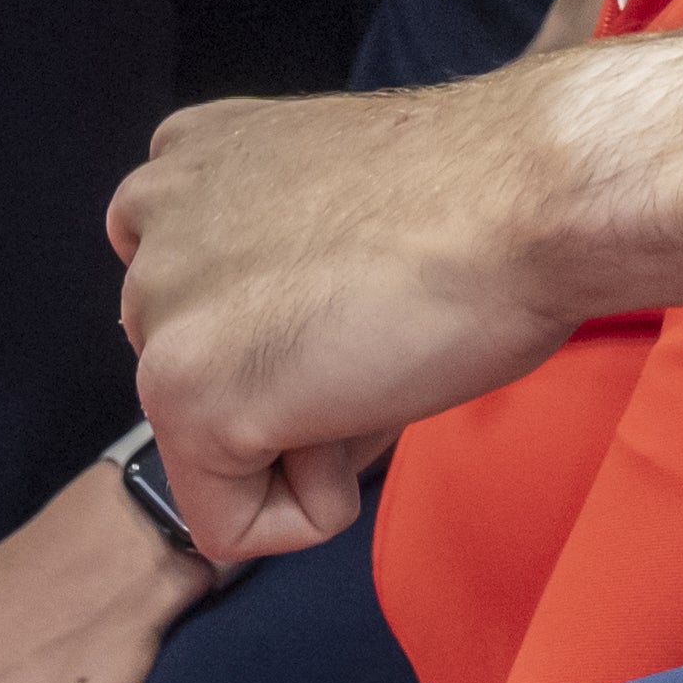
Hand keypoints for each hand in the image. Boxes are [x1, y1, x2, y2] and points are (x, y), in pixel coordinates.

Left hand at [111, 74, 585, 566]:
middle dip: (288, 386)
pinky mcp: (188, 394)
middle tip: (377, 327)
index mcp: (189, 158)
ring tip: (378, 355)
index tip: (355, 292)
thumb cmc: (480, 195)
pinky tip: (369, 408)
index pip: (196, 301)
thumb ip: (271, 255)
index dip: (283, 329)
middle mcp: (152, 217)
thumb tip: (283, 356)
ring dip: (306, 438)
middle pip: (201, 376)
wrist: (530, 197)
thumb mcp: (333, 204)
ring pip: (215, 451)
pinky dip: (312, 508)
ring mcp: (159, 310)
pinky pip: (230, 525)